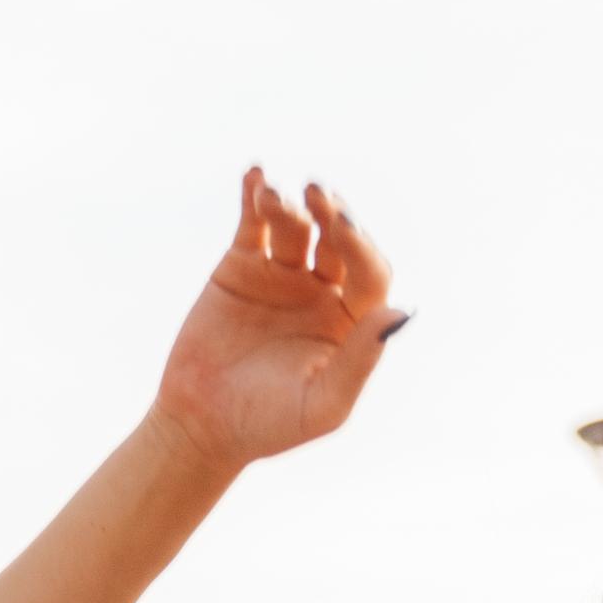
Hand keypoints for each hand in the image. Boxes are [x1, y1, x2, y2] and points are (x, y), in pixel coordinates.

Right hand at [149, 170, 401, 470]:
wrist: (204, 425)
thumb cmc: (270, 424)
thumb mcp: (323, 402)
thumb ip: (360, 359)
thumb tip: (398, 313)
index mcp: (353, 320)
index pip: (370, 272)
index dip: (361, 247)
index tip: (343, 229)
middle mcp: (324, 290)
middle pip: (338, 240)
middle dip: (331, 214)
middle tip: (319, 197)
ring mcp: (283, 275)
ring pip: (296, 227)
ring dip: (289, 206)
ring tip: (274, 195)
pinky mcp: (242, 266)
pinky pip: (254, 225)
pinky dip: (254, 199)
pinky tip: (255, 177)